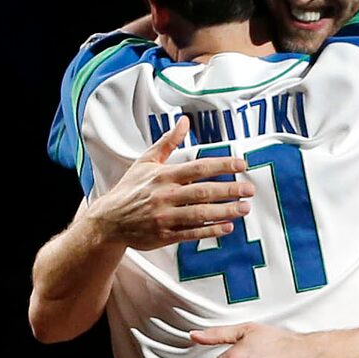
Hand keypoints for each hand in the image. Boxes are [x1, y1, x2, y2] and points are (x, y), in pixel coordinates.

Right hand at [90, 118, 254, 249]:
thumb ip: (168, 142)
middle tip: (249, 189)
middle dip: (229, 190)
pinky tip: (227, 227)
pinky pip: (192, 234)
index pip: (198, 168)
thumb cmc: (130, 189)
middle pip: (203, 191)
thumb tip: (184, 121)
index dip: (222, 165)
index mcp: (163, 176)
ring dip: (224, 211)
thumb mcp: (145, 161)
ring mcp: (165, 217)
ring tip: (244, 208)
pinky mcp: (165, 236)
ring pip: (200, 214)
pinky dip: (210, 231)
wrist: (109, 220)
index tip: (242, 164)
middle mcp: (166, 196)